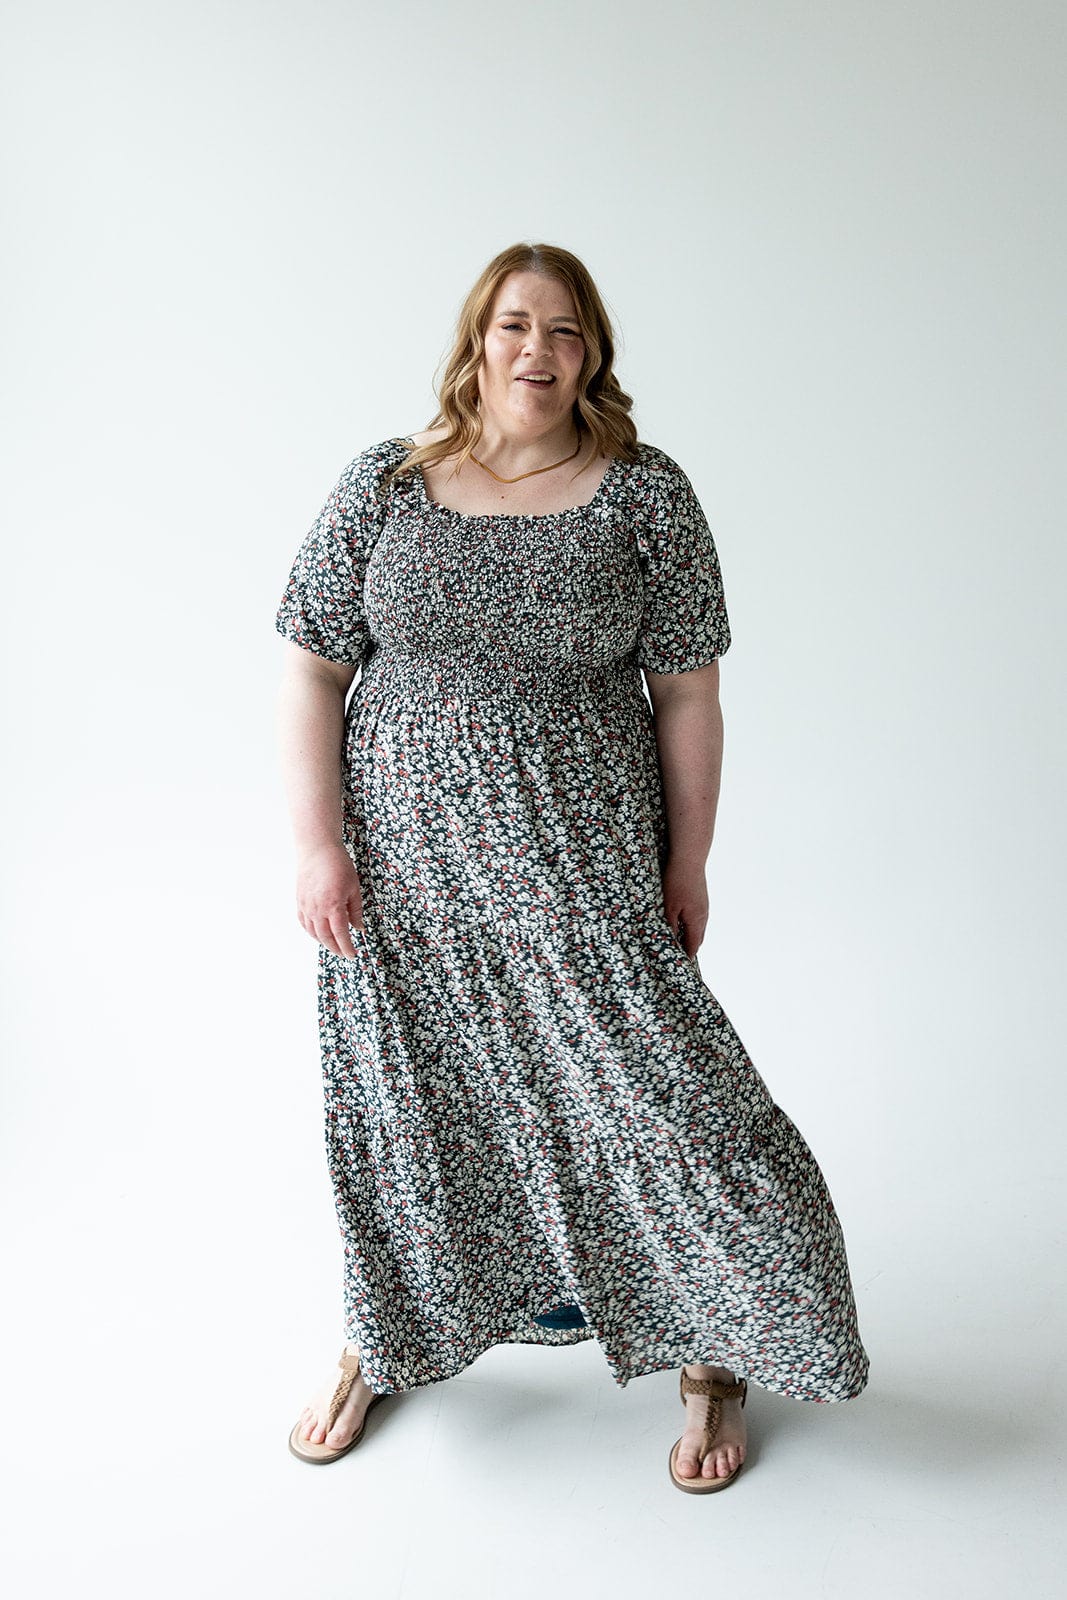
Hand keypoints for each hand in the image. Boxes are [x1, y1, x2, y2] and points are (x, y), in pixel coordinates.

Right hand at [295, 842, 364, 958]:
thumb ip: (355, 910)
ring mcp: (306, 906)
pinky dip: (311, 932)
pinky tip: (318, 933)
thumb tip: (359, 927)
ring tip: (333, 946)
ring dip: (323, 942)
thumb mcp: (354, 887)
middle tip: (344, 954)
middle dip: (335, 948)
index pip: (340, 934)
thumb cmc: (338, 865)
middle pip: (325, 937)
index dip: (346, 947)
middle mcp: (317, 909)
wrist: (318, 849)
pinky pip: (304, 922)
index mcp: (333, 906)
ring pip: (313, 932)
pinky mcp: (300, 901)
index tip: (352, 955)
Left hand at [661, 854, 708, 959]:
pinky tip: (677, 922)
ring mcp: (703, 906)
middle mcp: (703, 916)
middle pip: (696, 939)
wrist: (689, 857)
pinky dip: (687, 925)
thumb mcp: (667, 906)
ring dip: (686, 936)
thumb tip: (666, 942)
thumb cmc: (677, 881)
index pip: (692, 947)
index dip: (684, 958)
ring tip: (674, 942)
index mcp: (696, 921)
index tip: (677, 967)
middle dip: (686, 949)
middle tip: (674, 958)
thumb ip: (668, 926)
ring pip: (695, 928)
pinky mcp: (699, 898)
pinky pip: (694, 918)